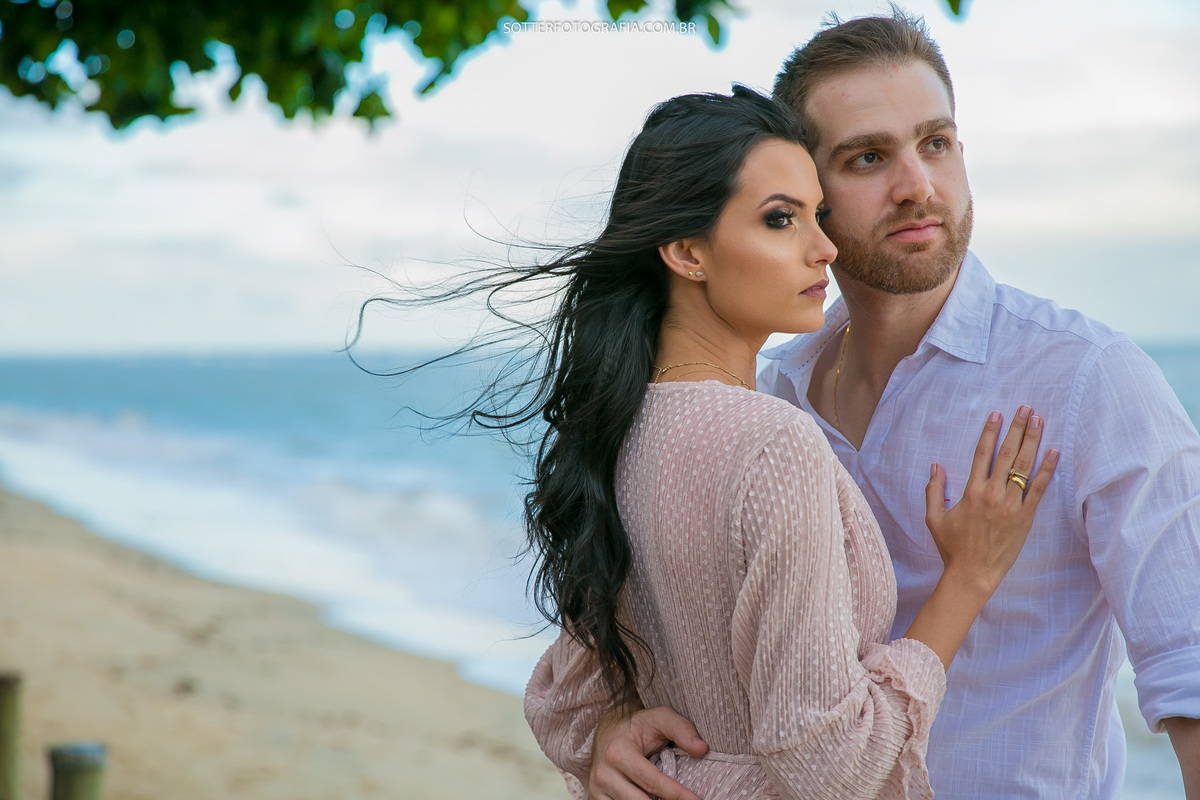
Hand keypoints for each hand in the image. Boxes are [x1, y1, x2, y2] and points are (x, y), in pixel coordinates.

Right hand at [588, 705, 707, 799]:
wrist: (607, 732)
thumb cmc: (638, 726)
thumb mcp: (661, 718)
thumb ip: (682, 729)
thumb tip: (701, 749)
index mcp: (618, 752)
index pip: (652, 782)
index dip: (677, 795)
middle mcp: (604, 773)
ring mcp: (597, 789)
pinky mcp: (596, 799)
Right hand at [925, 405, 1058, 595]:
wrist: (973, 573)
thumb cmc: (952, 547)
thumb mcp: (933, 518)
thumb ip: (933, 490)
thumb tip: (935, 466)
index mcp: (971, 492)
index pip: (982, 454)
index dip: (990, 432)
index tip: (997, 415)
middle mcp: (992, 494)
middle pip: (1007, 454)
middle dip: (1016, 429)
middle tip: (1025, 409)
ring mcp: (1011, 505)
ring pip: (1024, 466)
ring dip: (1032, 441)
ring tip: (1039, 421)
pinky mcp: (1025, 517)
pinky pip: (1038, 489)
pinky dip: (1047, 469)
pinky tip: (1054, 452)